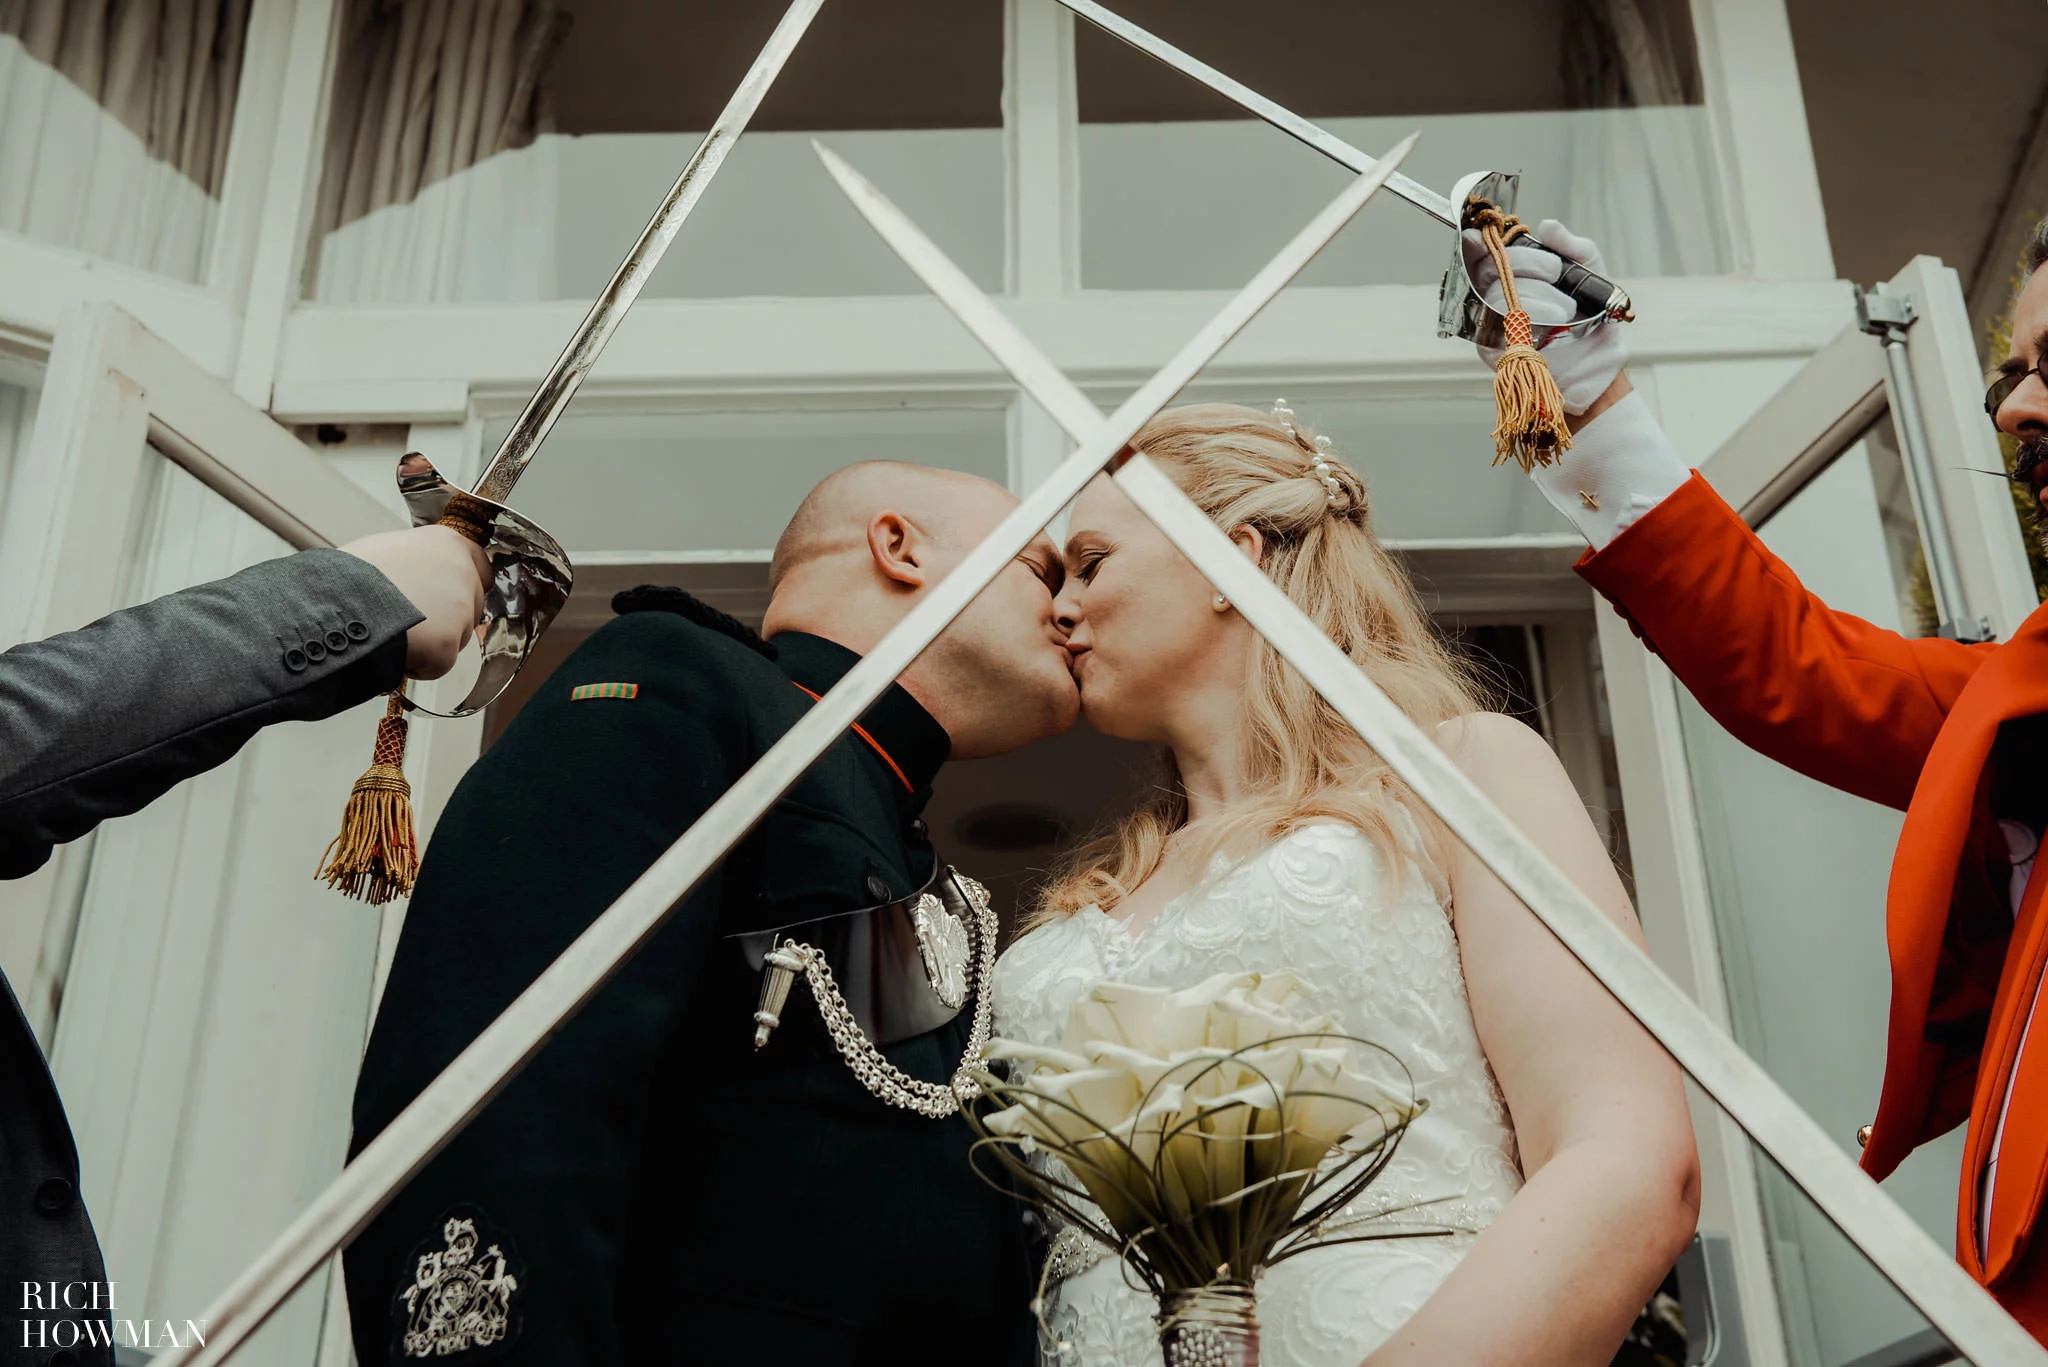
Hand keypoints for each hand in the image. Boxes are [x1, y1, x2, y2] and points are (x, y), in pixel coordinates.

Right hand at [340, 525, 490, 679]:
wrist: (333, 602)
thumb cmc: (349, 575)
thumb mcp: (389, 548)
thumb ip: (421, 560)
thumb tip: (423, 572)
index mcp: (449, 543)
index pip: (481, 566)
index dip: (465, 585)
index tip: (450, 596)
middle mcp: (463, 573)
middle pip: (471, 606)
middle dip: (448, 618)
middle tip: (408, 617)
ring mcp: (460, 611)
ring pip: (456, 637)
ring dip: (431, 641)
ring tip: (393, 628)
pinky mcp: (448, 646)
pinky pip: (438, 664)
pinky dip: (417, 664)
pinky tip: (393, 648)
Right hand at [1461, 219, 1627, 415]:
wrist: (1600, 357)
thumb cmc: (1593, 315)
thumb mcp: (1591, 272)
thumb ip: (1573, 246)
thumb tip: (1547, 226)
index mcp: (1515, 276)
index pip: (1483, 254)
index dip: (1477, 244)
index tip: (1482, 236)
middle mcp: (1498, 297)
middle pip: (1489, 269)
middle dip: (1526, 263)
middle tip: (1556, 271)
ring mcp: (1494, 324)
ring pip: (1496, 296)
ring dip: (1535, 296)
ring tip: (1565, 309)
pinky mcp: (1494, 350)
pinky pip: (1499, 328)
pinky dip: (1528, 320)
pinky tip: (1551, 322)